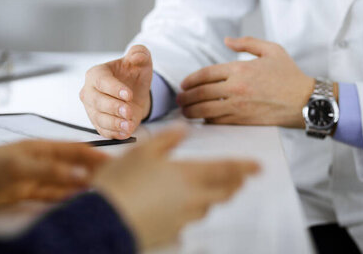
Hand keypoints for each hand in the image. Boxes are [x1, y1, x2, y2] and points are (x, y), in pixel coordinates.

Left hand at [0, 140, 108, 210]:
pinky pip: (50, 196)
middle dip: (93, 173)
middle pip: (73, 166)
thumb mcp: (19, 167)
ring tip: (100, 195)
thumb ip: (51, 170)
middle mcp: (39, 161)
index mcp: (40, 148)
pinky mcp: (23, 194)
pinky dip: (64, 200)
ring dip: (80, 188)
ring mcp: (32, 178)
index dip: (97, 156)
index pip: (76, 150)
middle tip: (113, 182)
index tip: (117, 162)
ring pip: (64, 183)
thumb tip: (80, 172)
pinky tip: (74, 204)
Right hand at [80, 45, 152, 139]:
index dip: (115, 89)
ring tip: (128, 124)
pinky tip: (125, 133)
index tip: (129, 95)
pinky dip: (114, 133)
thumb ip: (139, 54)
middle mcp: (89, 91)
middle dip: (114, 107)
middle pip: (97, 101)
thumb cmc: (132, 75)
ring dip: (114, 123)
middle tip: (128, 111)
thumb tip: (137, 56)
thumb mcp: (140, 61)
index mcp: (96, 74)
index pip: (102, 81)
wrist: (134, 94)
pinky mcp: (98, 123)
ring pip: (99, 118)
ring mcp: (92, 109)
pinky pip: (103, 131)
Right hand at [93, 126, 259, 249]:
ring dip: (214, 197)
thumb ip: (167, 139)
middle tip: (239, 178)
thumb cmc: (121, 183)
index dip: (244, 167)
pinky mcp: (171, 233)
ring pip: (207, 207)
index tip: (258, 167)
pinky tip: (178, 208)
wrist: (104, 219)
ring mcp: (182, 219)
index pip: (226, 169)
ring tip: (210, 190)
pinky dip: (190, 212)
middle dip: (234, 183)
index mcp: (188, 174)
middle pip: (223, 191)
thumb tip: (182, 130)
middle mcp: (192, 199)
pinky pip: (188, 222)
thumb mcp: (142, 151)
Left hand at [177, 37, 314, 127]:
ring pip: (205, 110)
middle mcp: (236, 87)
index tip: (184, 84)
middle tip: (179, 100)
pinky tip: (203, 120)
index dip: (190, 80)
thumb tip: (227, 41)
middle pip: (201, 93)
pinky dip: (207, 121)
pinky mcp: (243, 121)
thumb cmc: (290, 76)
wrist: (306, 101)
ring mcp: (238, 106)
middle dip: (186, 97)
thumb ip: (247, 43)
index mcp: (240, 68)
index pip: (205, 74)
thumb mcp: (272, 50)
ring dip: (191, 111)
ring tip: (185, 112)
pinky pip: (218, 122)